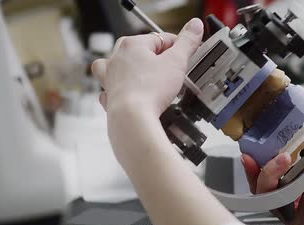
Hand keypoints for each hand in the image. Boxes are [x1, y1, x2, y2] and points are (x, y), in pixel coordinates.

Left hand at [91, 19, 203, 135]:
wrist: (132, 118)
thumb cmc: (150, 90)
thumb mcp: (176, 62)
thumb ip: (186, 43)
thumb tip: (194, 26)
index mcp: (132, 45)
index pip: (160, 39)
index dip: (177, 47)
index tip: (185, 55)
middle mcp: (116, 59)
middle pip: (137, 49)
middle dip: (154, 57)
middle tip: (168, 68)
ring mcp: (110, 78)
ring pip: (114, 65)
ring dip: (127, 68)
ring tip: (142, 75)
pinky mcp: (109, 97)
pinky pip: (110, 89)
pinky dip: (118, 91)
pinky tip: (129, 95)